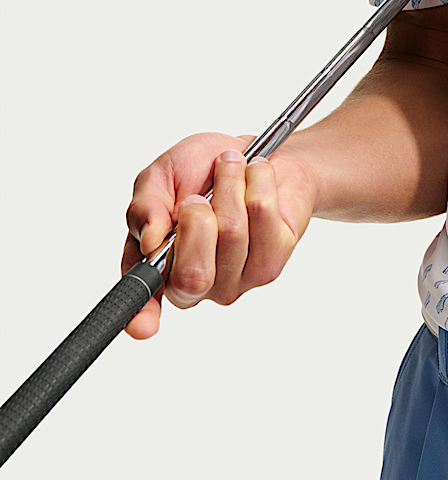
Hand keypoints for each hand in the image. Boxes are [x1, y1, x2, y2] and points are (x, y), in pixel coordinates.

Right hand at [121, 132, 317, 338]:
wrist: (254, 152)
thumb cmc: (200, 169)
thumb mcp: (160, 177)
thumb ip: (145, 206)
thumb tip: (149, 238)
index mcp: (160, 269)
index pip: (145, 305)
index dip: (142, 317)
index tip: (143, 326)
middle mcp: (200, 284)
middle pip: (193, 274)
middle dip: (197, 216)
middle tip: (199, 194)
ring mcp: (239, 278)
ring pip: (231, 232)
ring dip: (229, 184)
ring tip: (230, 169)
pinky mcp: (274, 260)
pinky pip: (263, 213)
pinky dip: (257, 179)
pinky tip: (255, 176)